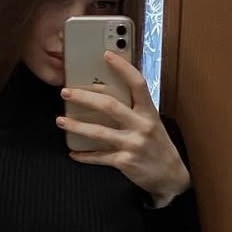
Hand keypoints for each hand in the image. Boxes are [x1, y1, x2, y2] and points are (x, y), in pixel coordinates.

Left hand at [58, 52, 190, 206]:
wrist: (170, 176)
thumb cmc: (158, 145)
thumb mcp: (152, 122)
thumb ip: (135, 109)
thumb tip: (108, 93)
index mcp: (149, 111)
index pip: (137, 83)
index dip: (122, 67)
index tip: (107, 55)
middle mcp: (141, 125)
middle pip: (110, 106)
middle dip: (85, 97)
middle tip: (66, 92)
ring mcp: (132, 144)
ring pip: (99, 132)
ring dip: (77, 126)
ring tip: (61, 120)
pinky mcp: (125, 162)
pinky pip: (100, 157)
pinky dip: (85, 156)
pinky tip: (73, 153)